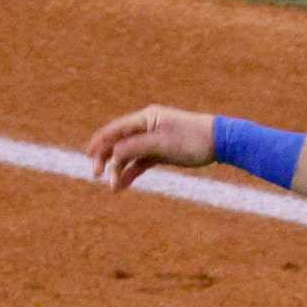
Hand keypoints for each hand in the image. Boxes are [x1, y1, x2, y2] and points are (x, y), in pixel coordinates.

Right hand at [86, 105, 215, 190]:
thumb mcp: (161, 144)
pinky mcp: (160, 153)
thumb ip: (135, 146)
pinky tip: (122, 185)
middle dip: (106, 158)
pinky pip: (140, 162)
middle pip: (118, 142)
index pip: (115, 129)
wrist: (218, 142)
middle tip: (96, 175)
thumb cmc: (191, 139)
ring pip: (129, 155)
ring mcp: (153, 140)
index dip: (99, 141)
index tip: (88, 156)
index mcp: (145, 118)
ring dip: (119, 170)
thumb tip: (113, 152)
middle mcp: (146, 127)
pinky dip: (131, 172)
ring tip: (113, 188)